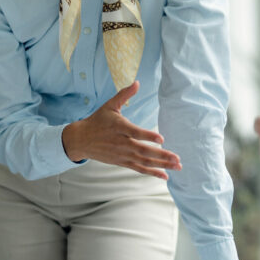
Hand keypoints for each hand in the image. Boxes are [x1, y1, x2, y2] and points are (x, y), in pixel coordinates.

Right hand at [62, 82, 180, 178]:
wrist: (81, 140)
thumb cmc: (97, 121)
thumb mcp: (109, 106)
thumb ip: (124, 95)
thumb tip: (137, 82)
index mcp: (119, 127)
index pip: (135, 132)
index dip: (148, 136)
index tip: (161, 139)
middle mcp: (121, 143)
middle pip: (143, 150)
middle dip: (162, 155)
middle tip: (177, 158)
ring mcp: (122, 154)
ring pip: (144, 161)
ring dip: (161, 165)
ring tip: (177, 166)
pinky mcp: (122, 162)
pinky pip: (139, 169)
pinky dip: (152, 173)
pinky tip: (165, 176)